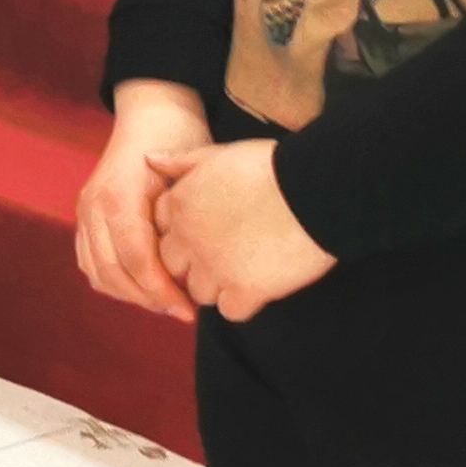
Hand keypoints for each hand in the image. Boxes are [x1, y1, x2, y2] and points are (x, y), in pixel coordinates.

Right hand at [72, 85, 204, 321]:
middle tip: (182, 311)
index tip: (189, 308)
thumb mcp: (191, 172)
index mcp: (119, 195)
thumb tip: (199, 267)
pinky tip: (141, 287)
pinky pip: (89, 261)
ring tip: (163, 302)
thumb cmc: (179, 139)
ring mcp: (84, 211)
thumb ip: (186, 218)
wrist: (152, 113)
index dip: (161, 289)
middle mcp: (94, 206)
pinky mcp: (84, 216)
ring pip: (97, 271)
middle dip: (147, 298)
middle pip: (112, 271)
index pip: (136, 257)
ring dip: (129, 294)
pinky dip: (112, 281)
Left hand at [152, 138, 335, 322]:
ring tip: (243, 271)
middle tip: (223, 257)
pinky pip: (231, 311)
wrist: (315, 189)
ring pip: (199, 292)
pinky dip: (242, 304)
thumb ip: (181, 162)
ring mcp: (215, 267)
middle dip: (192, 265)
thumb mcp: (218, 155)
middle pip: (173, 267)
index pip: (160, 234)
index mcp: (180, 205)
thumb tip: (149, 159)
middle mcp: (190, 239)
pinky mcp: (246, 290)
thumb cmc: (271, 167)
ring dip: (216, 286)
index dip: (182, 237)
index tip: (204, 234)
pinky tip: (259, 288)